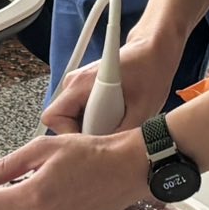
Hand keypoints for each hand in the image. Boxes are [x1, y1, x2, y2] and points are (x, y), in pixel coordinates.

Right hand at [43, 34, 180, 134]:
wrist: (154, 52)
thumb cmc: (150, 72)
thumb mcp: (142, 109)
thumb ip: (121, 134)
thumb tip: (111, 158)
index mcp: (81, 83)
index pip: (54, 118)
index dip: (70, 135)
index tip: (93, 141)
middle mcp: (74, 83)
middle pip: (63, 120)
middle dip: (85, 133)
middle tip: (112, 132)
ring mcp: (78, 86)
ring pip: (73, 119)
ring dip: (93, 127)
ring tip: (119, 121)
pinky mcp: (86, 90)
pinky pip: (82, 113)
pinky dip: (97, 121)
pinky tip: (118, 117)